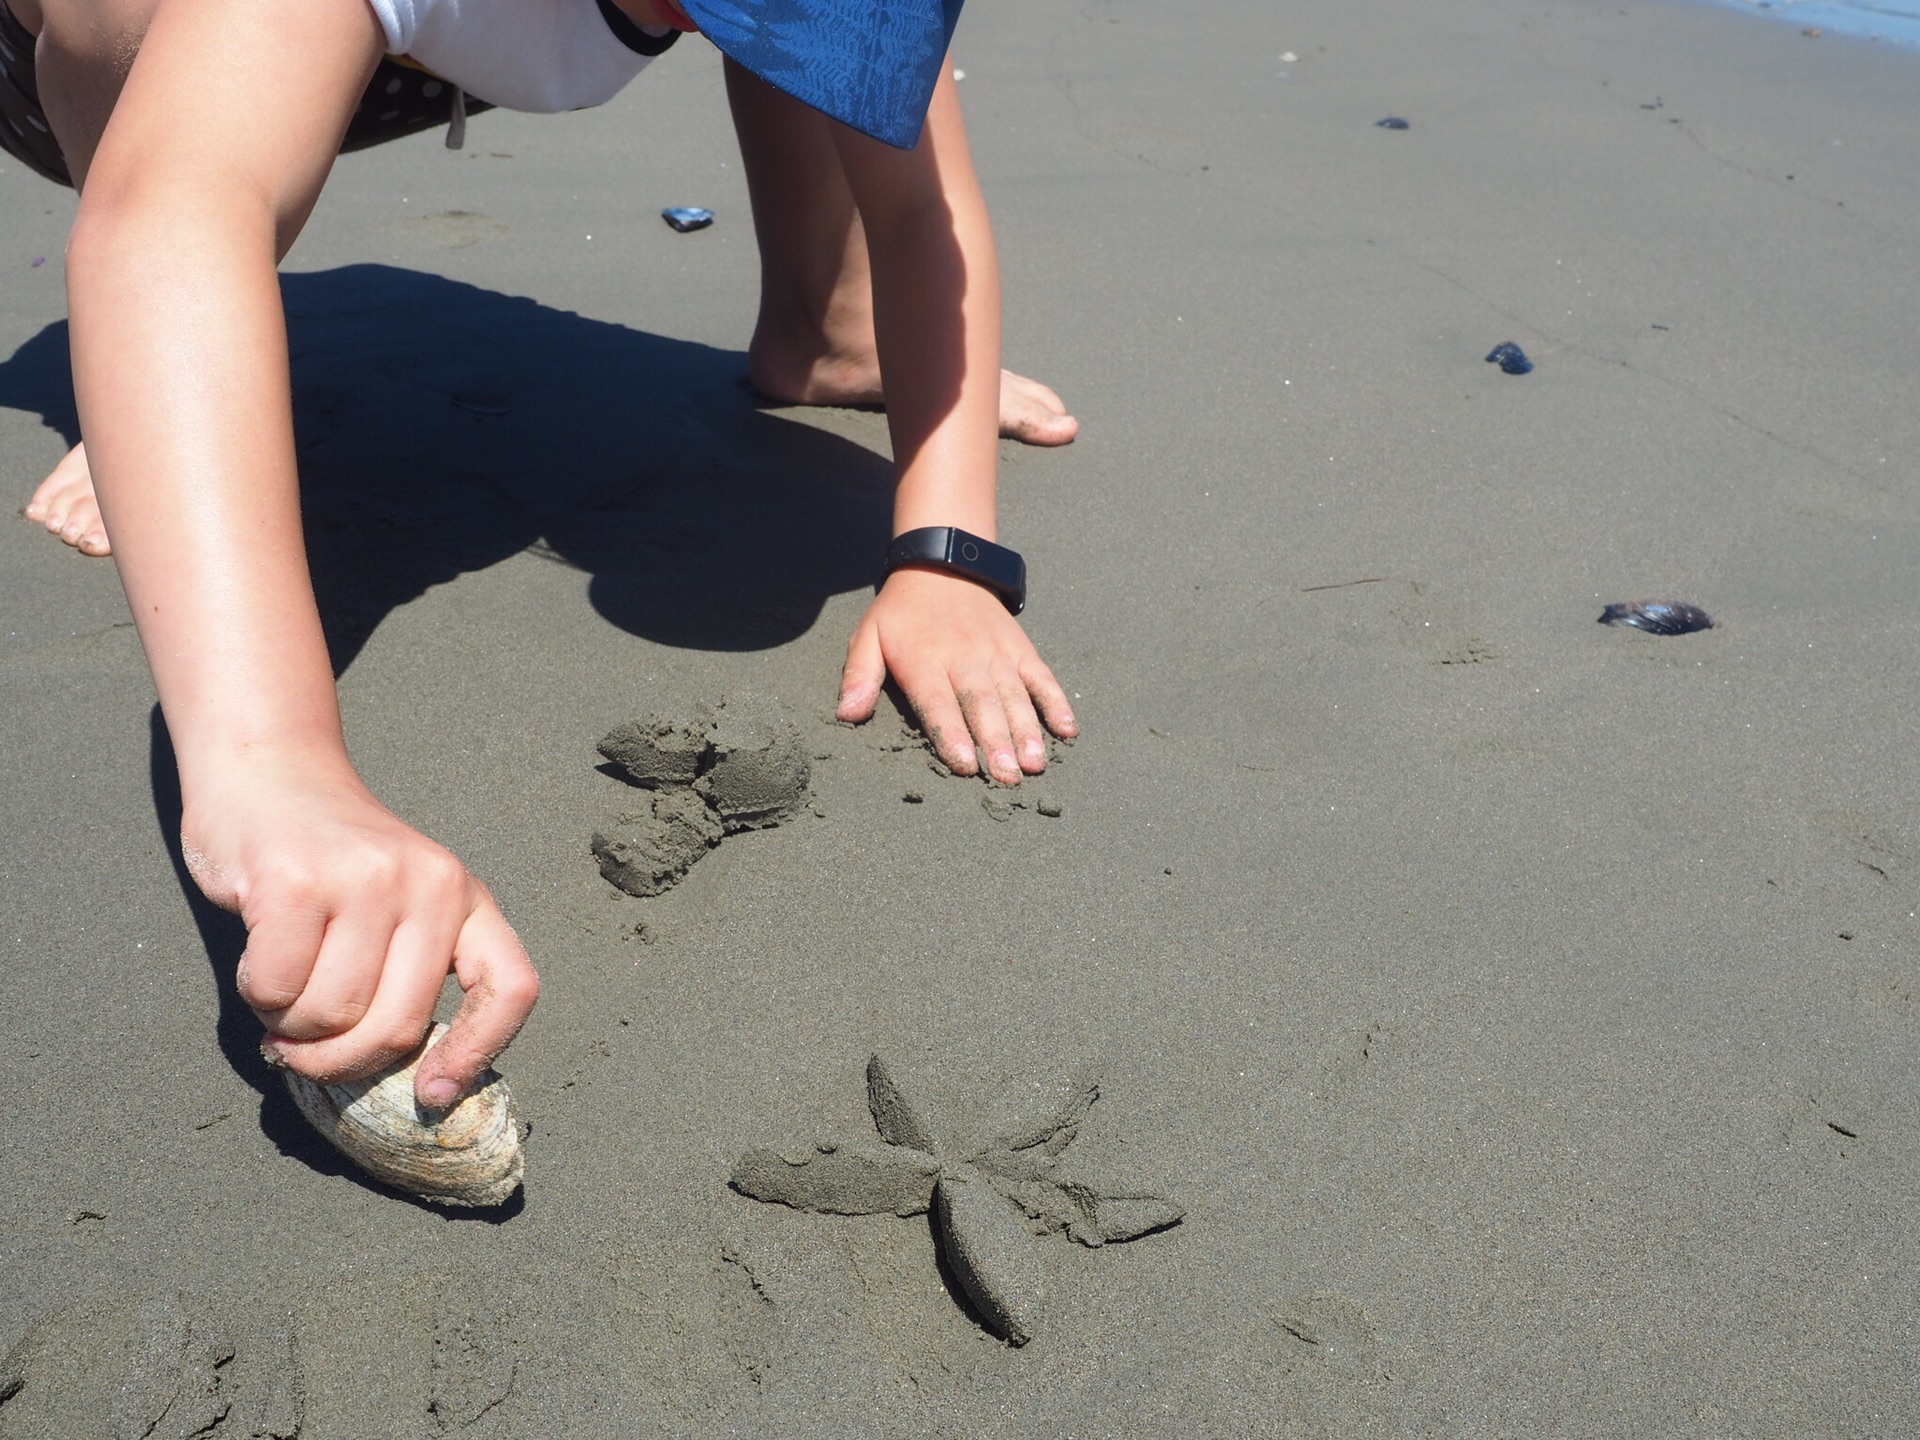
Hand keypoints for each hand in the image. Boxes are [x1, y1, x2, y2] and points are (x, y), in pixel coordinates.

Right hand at [179, 748, 538, 1106]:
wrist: (267, 772)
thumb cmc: (327, 860)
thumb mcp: (397, 905)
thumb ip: (407, 973)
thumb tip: (405, 1082)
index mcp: (465, 897)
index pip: (511, 988)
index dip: (478, 1054)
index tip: (430, 1094)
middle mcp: (430, 883)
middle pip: (397, 1028)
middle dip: (339, 1059)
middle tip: (302, 1045)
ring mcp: (366, 878)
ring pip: (331, 1017)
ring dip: (291, 1027)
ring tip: (282, 985)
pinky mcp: (297, 881)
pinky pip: (277, 991)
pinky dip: (257, 997)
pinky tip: (258, 959)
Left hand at [836, 567, 1077, 782]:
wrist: (943, 565)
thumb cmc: (902, 613)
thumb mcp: (869, 635)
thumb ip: (859, 675)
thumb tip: (847, 715)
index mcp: (925, 660)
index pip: (939, 703)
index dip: (952, 735)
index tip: (966, 765)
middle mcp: (965, 658)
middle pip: (982, 705)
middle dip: (996, 743)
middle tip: (1008, 777)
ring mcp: (997, 654)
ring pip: (1014, 695)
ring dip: (1027, 730)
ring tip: (1035, 763)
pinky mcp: (1020, 649)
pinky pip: (1041, 677)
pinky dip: (1056, 702)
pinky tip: (1067, 729)